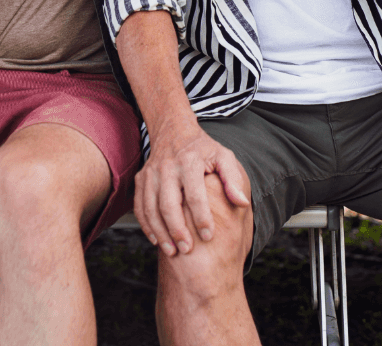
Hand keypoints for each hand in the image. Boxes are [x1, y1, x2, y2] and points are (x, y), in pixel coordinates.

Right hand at [134, 122, 249, 256]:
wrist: (174, 130)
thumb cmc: (203, 149)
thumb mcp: (223, 156)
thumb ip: (233, 179)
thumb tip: (242, 203)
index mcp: (190, 161)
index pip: (195, 194)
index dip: (201, 217)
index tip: (209, 236)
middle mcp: (167, 167)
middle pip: (169, 204)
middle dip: (177, 230)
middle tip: (187, 250)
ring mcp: (151, 173)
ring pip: (151, 208)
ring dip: (160, 232)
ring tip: (172, 251)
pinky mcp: (141, 178)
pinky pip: (139, 205)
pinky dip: (146, 225)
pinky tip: (156, 240)